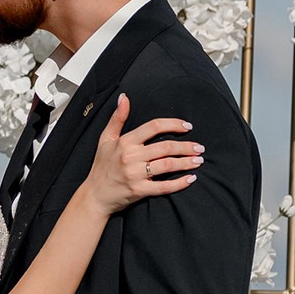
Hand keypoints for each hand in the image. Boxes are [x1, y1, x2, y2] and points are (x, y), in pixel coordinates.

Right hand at [85, 89, 202, 218]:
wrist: (94, 195)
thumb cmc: (101, 166)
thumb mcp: (105, 139)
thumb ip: (117, 118)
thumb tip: (124, 97)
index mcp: (125, 142)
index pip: (153, 127)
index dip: (173, 124)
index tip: (187, 126)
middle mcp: (131, 157)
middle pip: (165, 147)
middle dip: (186, 146)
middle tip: (199, 147)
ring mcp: (135, 174)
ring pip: (168, 165)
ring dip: (186, 162)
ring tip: (199, 160)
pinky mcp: (139, 191)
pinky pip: (164, 187)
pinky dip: (180, 183)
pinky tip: (191, 179)